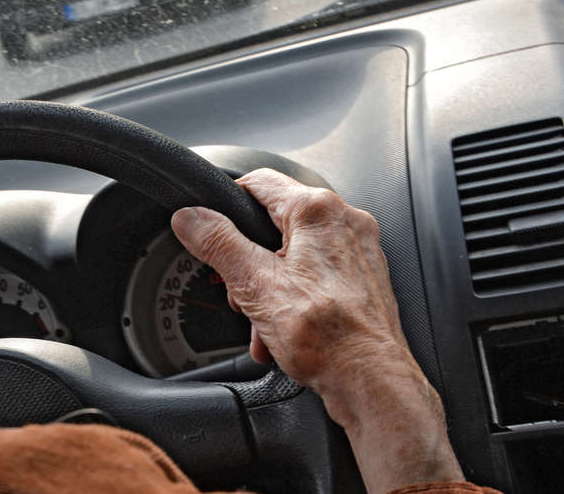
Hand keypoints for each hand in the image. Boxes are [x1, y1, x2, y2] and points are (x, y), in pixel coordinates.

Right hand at [171, 168, 462, 492]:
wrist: (373, 381)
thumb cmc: (329, 337)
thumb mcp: (254, 284)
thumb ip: (218, 244)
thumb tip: (190, 218)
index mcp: (318, 211)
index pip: (258, 181)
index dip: (226, 204)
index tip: (208, 227)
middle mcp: (346, 222)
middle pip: (276, 224)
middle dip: (250, 261)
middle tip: (238, 290)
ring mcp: (360, 251)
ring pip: (296, 254)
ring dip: (270, 287)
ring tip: (263, 322)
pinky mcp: (365, 280)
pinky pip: (318, 277)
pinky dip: (296, 299)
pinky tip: (285, 331)